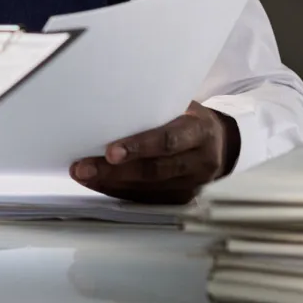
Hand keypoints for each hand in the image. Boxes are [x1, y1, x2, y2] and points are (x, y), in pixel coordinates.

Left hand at [70, 102, 238, 204]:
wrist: (220, 142)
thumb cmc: (189, 118)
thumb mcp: (181, 104)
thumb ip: (153, 107)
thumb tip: (106, 104)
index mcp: (200, 132)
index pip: (168, 141)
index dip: (139, 147)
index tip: (110, 151)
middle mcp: (200, 161)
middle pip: (154, 170)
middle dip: (115, 171)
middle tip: (84, 168)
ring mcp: (192, 184)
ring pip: (147, 188)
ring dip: (110, 183)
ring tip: (83, 175)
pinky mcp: (181, 198)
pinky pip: (147, 198)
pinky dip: (119, 191)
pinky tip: (98, 183)